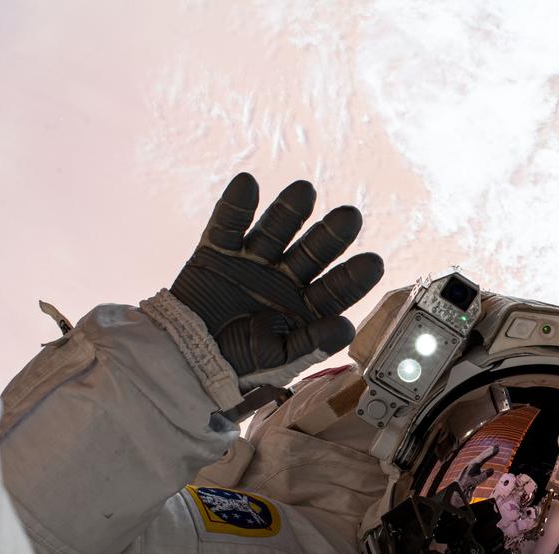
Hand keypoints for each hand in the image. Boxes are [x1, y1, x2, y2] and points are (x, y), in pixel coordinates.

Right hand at [170, 173, 383, 383]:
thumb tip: (346, 327)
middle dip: (331, 235)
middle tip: (350, 217)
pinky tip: (247, 184)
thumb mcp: (277, 361)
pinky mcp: (219, 251)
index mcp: (306, 306)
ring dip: (289, 211)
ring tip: (304, 192)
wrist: (185, 360)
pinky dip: (236, 206)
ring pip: (276, 231)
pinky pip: (228, 225)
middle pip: (313, 251)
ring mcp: (253, 261)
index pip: (336, 289)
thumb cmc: (237, 365)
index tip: (373, 264)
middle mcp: (285, 278)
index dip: (354, 277)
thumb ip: (311, 344)